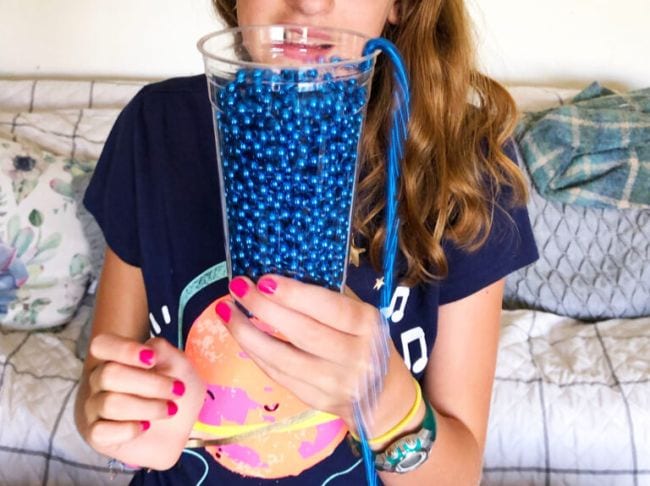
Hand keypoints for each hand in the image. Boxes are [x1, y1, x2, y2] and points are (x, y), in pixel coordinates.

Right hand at [79, 334, 204, 469]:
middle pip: (109, 374)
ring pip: (110, 403)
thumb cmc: (173, 391)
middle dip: (150, 384)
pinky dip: (130, 429)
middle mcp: (98, 381)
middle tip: (177, 390)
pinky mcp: (95, 436)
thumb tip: (149, 348)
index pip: (101, 345)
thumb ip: (163, 351)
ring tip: (170, 410)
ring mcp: (94, 408)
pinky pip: (101, 432)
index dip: (124, 350)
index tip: (152, 359)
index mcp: (114, 358)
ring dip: (149, 407)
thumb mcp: (178, 365)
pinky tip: (146, 426)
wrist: (181, 426)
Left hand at [215, 274, 406, 429]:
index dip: (295, 295)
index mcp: (367, 326)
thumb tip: (282, 275)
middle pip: (302, 332)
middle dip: (264, 308)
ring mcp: (334, 383)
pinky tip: (240, 334)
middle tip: (237, 287)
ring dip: (248, 333)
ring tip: (227, 309)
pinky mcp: (316, 400)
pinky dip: (255, 352)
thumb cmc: (366, 342)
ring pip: (282, 358)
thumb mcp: (361, 316)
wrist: (384, 396)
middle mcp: (354, 356)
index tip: (264, 280)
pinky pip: (278, 374)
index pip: (329, 308)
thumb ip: (330, 298)